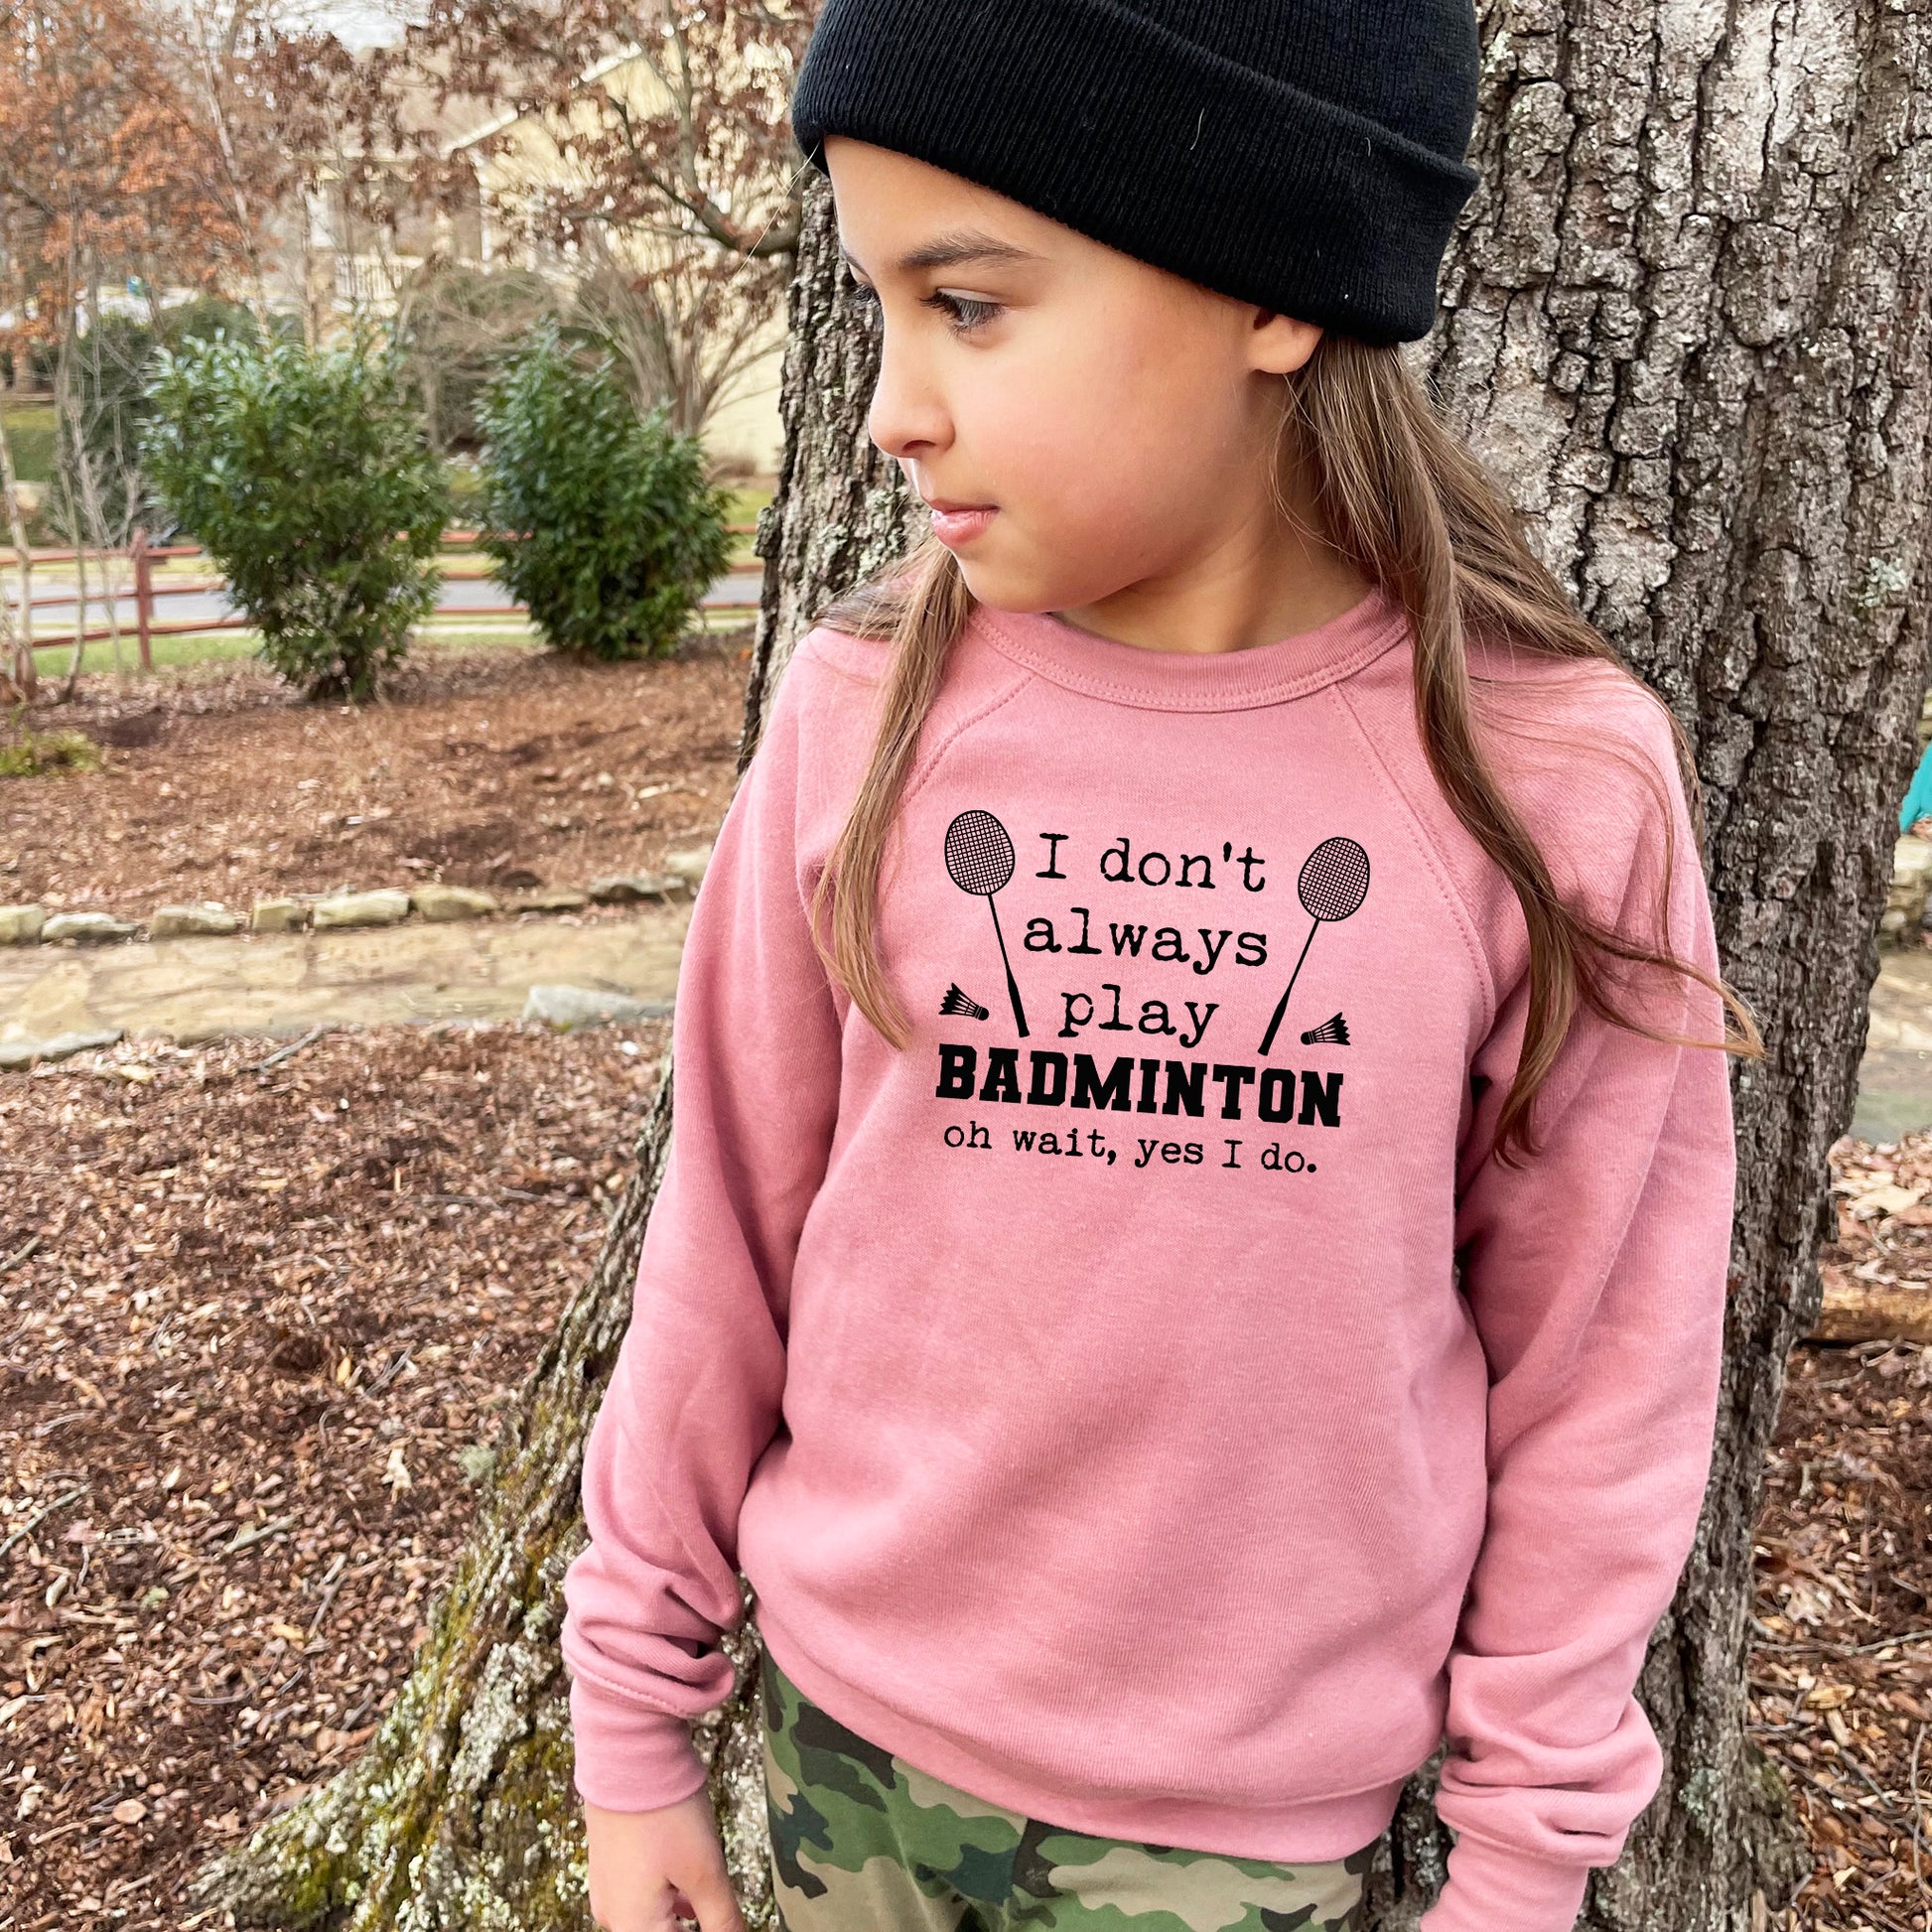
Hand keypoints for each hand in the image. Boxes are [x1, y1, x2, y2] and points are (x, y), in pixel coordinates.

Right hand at [585, 1791, 747, 1931]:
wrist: (627, 1750)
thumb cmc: (666, 1812)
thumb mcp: (705, 1871)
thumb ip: (723, 1921)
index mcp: (633, 1926)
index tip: (726, 1921)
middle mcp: (612, 1915)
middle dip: (691, 1926)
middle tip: (722, 1913)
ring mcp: (607, 1888)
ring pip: (651, 1919)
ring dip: (682, 1918)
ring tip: (709, 1901)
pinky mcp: (609, 1864)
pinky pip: (641, 1897)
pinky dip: (669, 1900)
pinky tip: (691, 1890)